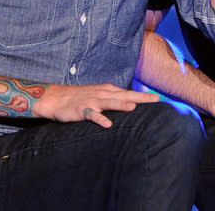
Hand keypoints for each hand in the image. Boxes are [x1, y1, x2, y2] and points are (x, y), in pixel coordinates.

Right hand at [36, 83, 159, 127]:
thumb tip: (130, 103)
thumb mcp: (99, 95)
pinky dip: (99, 118)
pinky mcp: (81, 110)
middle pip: (124, 95)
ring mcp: (92, 101)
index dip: (143, 96)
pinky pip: (92, 115)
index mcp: (108, 90)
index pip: (128, 92)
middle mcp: (102, 94)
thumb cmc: (80, 97)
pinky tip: (107, 124)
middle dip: (140, 97)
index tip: (157, 98)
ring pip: (109, 102)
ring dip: (121, 104)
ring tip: (133, 107)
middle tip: (155, 100)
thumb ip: (113, 98)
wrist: (56, 98)